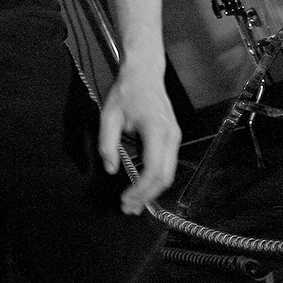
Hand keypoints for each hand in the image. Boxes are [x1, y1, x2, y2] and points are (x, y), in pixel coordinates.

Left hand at [98, 63, 180, 214]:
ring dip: (152, 191)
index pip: (153, 170)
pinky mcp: (173, 138)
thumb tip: (110, 169)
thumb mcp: (108, 115)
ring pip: (168, 173)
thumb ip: (107, 143)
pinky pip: (167, 165)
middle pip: (165, 177)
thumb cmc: (125, 92)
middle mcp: (171, 136)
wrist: (144, 73)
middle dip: (147, 196)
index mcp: (157, 131)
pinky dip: (155, 180)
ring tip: (133, 203)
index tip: (124, 199)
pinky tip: (141, 187)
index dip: (140, 189)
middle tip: (127, 208)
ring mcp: (175, 137)